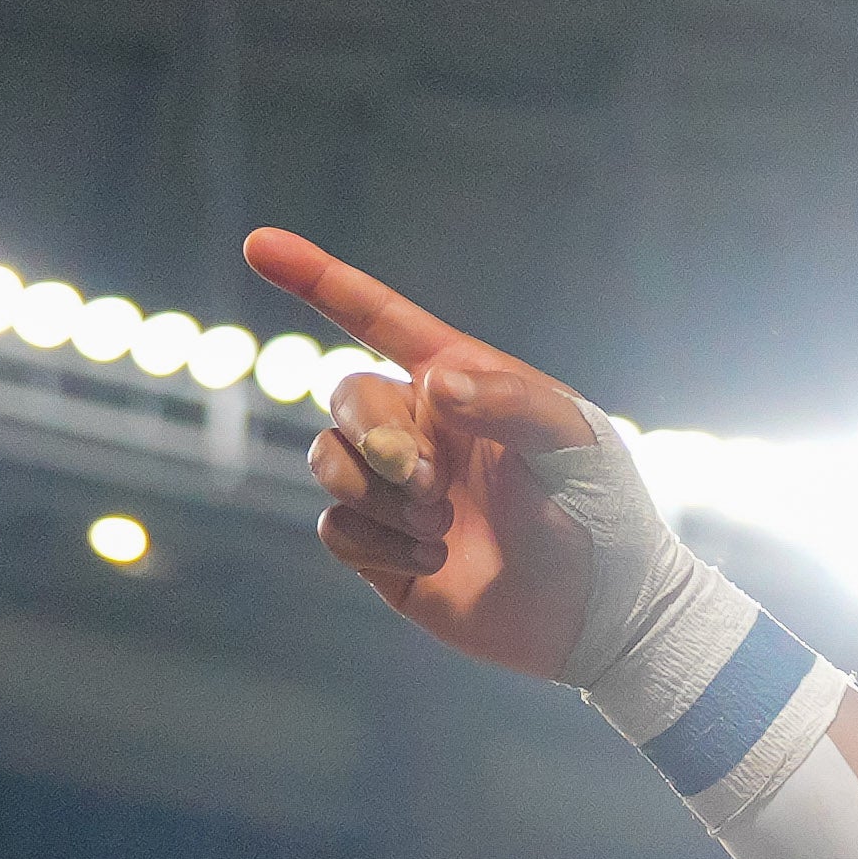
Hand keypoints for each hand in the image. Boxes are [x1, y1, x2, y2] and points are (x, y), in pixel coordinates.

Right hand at [243, 227, 607, 680]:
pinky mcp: (382, 550)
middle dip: (378, 438)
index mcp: (459, 382)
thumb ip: (510, 401)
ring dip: (378, 496)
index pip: (378, 319)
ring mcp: (397, 489)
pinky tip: (435, 560)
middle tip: (430, 482)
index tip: (258, 244)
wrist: (598, 614)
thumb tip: (432, 387)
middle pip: (347, 398)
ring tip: (442, 524)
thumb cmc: (599, 512)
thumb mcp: (574, 443)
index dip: (317, 279)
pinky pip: (334, 529)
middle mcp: (419, 428)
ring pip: (329, 462)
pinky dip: (378, 546)